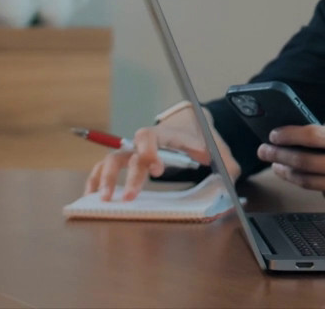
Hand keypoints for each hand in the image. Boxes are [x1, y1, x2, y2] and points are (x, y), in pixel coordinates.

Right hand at [83, 107, 239, 201]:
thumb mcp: (215, 145)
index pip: (150, 137)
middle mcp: (144, 142)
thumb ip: (226, 161)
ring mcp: (133, 151)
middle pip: (129, 154)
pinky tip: (91, 194)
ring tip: (103, 199)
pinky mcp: (127, 161)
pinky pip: (105, 167)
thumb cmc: (201, 135)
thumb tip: (232, 177)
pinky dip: (96, 179)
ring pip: (111, 160)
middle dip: (128, 176)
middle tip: (129, 198)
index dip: (150, 152)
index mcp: (165, 134)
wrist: (190, 123)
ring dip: (104, 178)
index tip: (158, 170)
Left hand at [256, 83, 324, 210]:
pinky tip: (304, 176)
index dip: (288, 134)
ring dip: (286, 171)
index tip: (274, 133)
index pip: (311, 136)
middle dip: (277, 154)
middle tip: (264, 150)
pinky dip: (310, 184)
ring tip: (276, 164)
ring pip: (305, 180)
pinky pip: (320, 193)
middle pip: (301, 160)